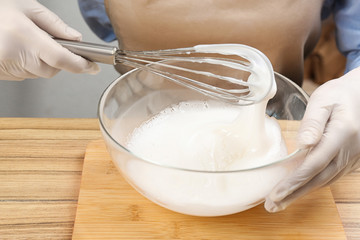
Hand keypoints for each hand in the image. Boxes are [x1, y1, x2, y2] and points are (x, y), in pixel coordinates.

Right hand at [0, 0, 98, 80]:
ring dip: (42, 61)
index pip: (62, 59)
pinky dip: (29, 64)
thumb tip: (76, 38)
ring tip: (27, 41)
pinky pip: (26, 74)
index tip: (93, 67)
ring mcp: (9, 67)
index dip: (81, 65)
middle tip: (49, 42)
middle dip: (58, 60)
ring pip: (40, 73)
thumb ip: (54, 25)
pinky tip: (18, 49)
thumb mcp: (26, 7)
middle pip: (53, 70)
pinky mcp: (4, 74)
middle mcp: (17, 56)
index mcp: (26, 37)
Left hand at [265, 66, 359, 211]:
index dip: (294, 182)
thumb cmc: (339, 95)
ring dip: (301, 193)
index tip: (275, 194)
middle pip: (318, 179)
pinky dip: (313, 185)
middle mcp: (348, 151)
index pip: (314, 165)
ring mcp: (352, 157)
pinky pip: (331, 176)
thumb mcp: (324, 100)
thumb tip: (303, 143)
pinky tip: (299, 189)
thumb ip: (313, 122)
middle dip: (293, 194)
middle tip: (271, 206)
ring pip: (325, 181)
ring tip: (280, 202)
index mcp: (341, 135)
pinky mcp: (350, 159)